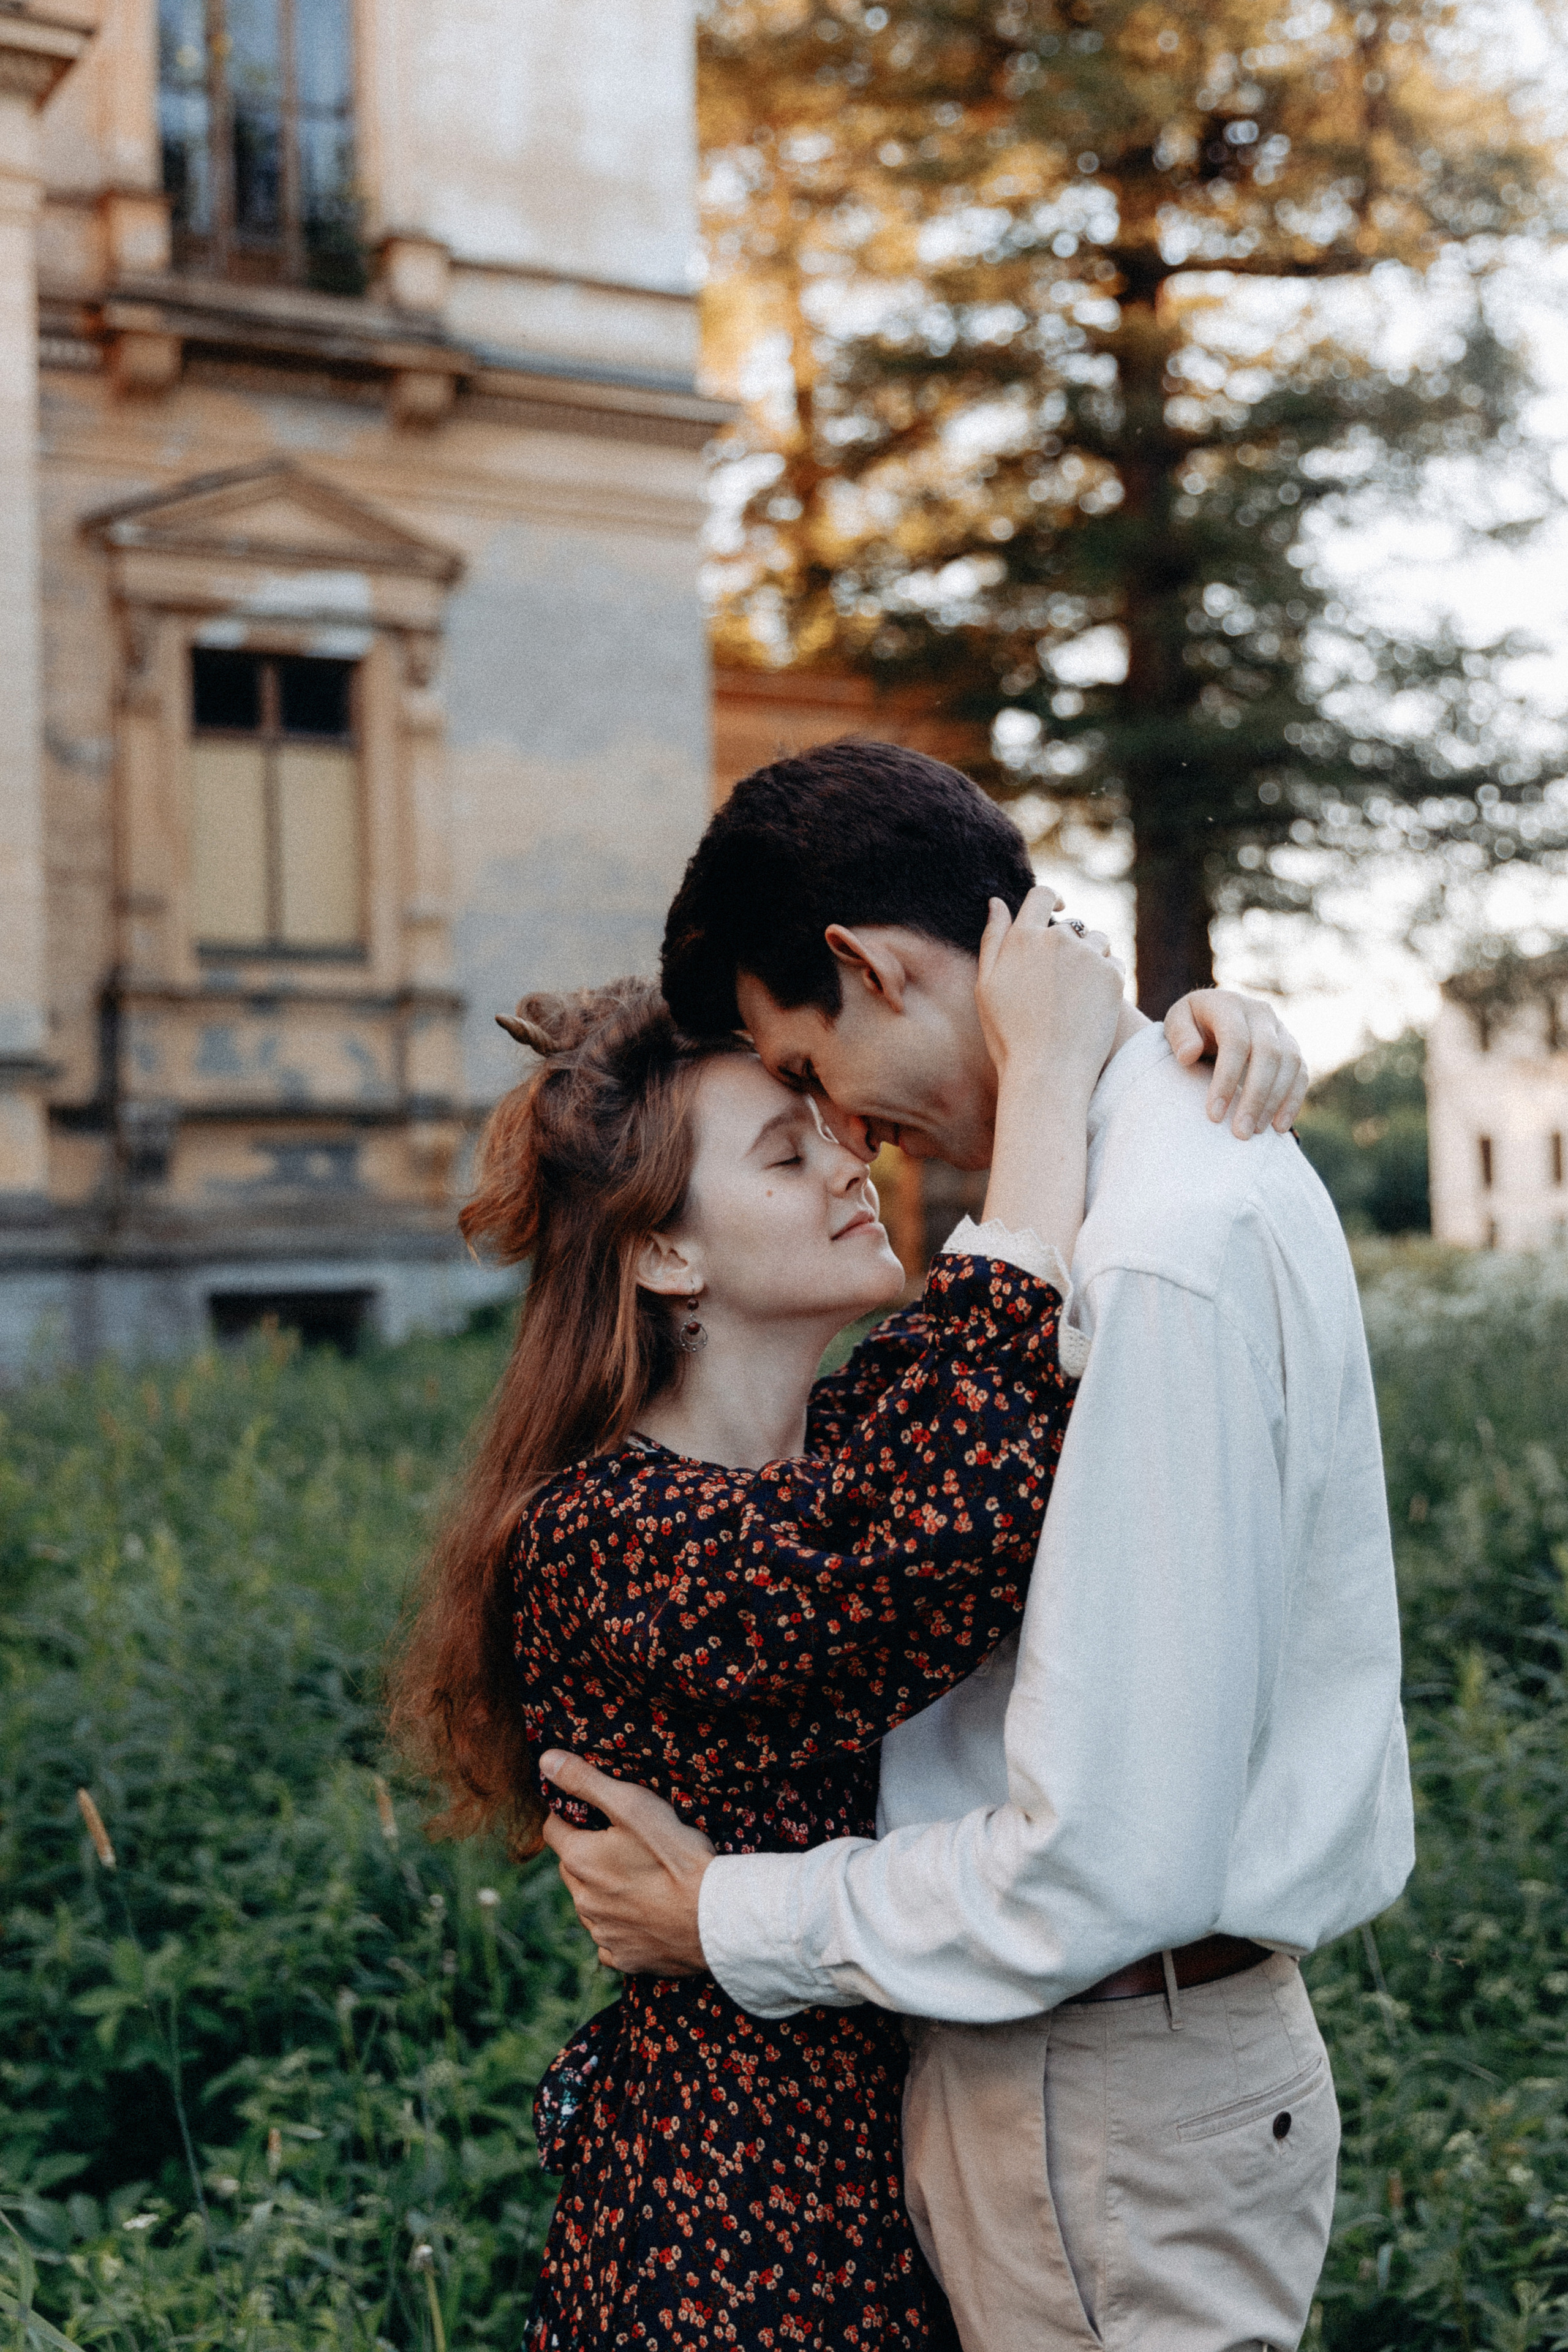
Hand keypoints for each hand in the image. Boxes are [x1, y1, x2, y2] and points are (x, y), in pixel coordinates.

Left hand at [538, 1751, 715, 1975]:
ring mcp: (603, 1933)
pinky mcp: (625, 1958)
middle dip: (588, 1853)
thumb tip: (545, 1760)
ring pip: (590, 1903)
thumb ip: (586, 1781)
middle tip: (626, 1843)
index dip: (572, 1815)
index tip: (596, 1812)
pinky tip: (645, 1915)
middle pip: (571, 1867)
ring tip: (641, 1877)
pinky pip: (610, 1939)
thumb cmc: (676, 1856)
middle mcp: (582, 1901)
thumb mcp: (633, 1805)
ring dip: (603, 1890)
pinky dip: (620, 1926)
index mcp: (579, 1860)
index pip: (553, 1828)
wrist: (716, 1918)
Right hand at [975, 889, 1124, 1089]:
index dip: (1052, 897)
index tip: (1059, 906)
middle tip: (1059, 988)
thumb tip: (997, 902)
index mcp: (1023, 938)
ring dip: (1090, 959)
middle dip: (1068, 946)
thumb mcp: (987, 986)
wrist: (1047, 1073)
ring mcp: (1088, 956)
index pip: (1042, 895)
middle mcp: (1057, 939)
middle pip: (1070, 927)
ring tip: (1076, 997)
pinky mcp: (1113, 976)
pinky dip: (1106, 980)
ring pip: (1097, 941)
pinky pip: (1113, 964)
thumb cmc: (1009, 1036)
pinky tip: (1091, 1007)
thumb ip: (993, 939)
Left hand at [1165, 991, 1307, 1137]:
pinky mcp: (1291, 1046)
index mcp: (1229, 1005)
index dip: (1226, 1079)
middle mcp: (1260, 1013)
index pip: (1236, 1041)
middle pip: (1268, 1054)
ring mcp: (1280, 1029)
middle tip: (1240, 1132)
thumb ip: (1179, 1035)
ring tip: (1255, 1132)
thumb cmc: (1190, 1026)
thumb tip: (1189, 1055)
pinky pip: (1301, 1072)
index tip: (1214, 1115)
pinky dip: (1293, 1100)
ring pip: (1289, 1063)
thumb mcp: (1176, 1022)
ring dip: (1275, 1101)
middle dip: (1255, 1096)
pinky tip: (1279, 1126)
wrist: (1211, 1016)